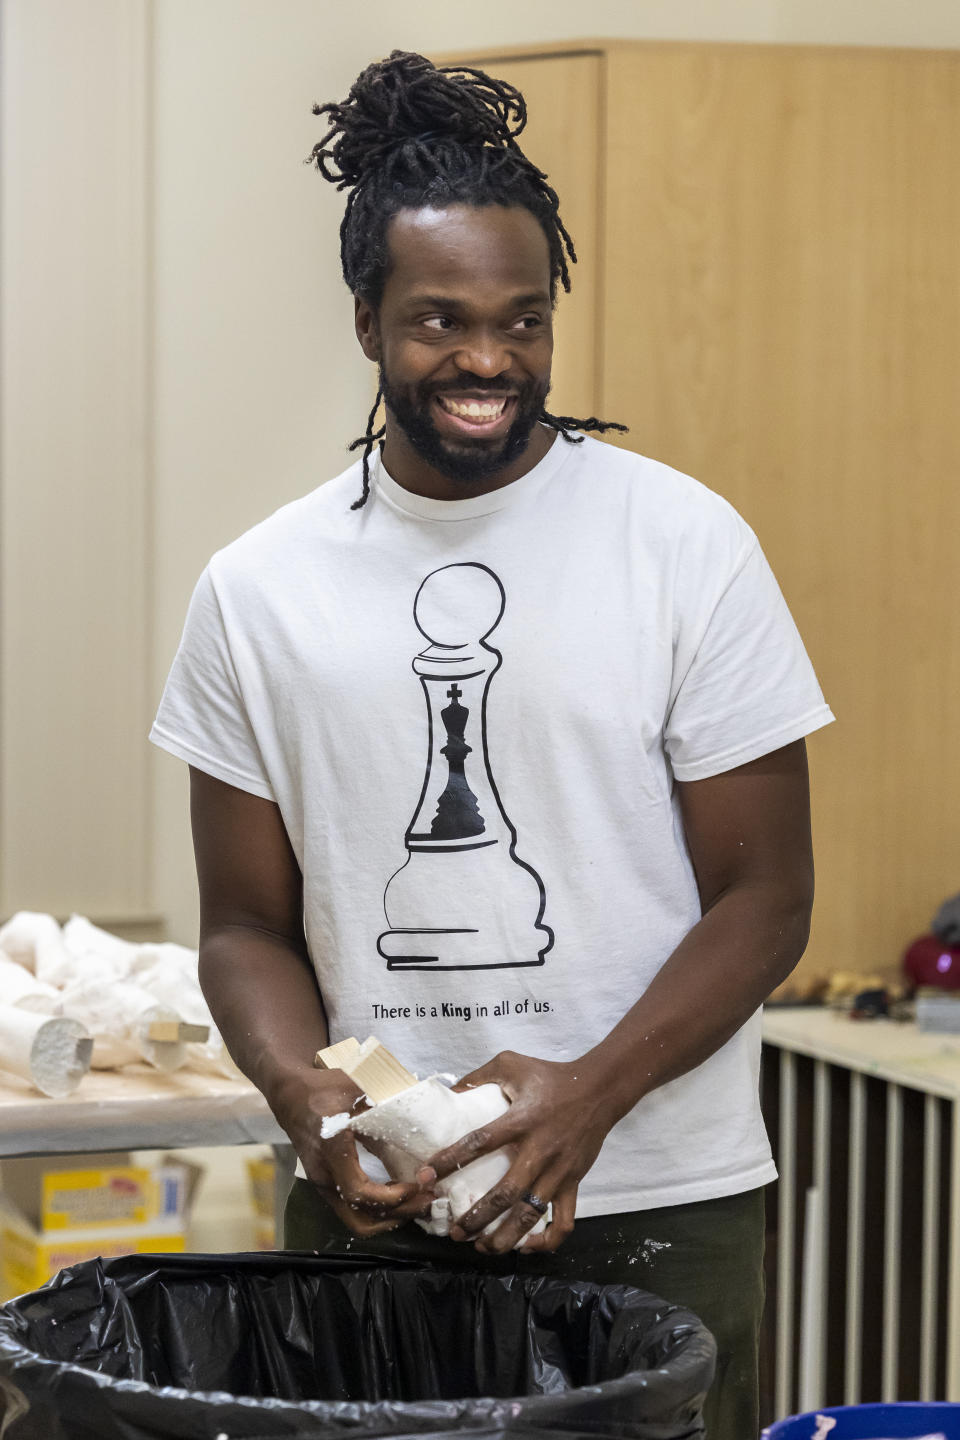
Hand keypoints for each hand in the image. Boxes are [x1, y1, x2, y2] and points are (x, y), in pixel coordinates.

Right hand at [270, 1066, 436, 1235]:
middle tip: (428, 1200)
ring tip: (418, 1202)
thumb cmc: (325, 1089)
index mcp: (332, 1149)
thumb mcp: (357, 1089)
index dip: (390, 1197)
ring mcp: (324, 1184)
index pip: (358, 1192)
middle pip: (359, 1216)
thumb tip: (422, 1114)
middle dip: (397, 1215)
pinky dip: (378, 1210)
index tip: (415, 1184)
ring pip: (356, 1220)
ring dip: (389, 1217)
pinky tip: (400, 1196)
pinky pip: (353, 1210)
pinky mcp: (328, 1185)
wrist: (291, 1096)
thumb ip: (385, 1104)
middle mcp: (325, 1174)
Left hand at [421, 1050, 617, 1254]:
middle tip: (456, 1231)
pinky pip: (564, 1221)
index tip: (425, 1177)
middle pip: (505, 1193)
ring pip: (531, 1214)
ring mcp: (558, 1171)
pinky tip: (526, 1246)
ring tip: (482, 1247)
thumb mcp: (513, 1063)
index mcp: (521, 1120)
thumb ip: (480, 1076)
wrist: (599, 1090)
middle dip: (478, 1217)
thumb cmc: (552, 1077)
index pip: (479, 1142)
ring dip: (505, 1236)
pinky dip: (546, 1240)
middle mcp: (539, 1151)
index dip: (449, 1160)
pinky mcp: (573, 1183)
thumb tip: (449, 1091)